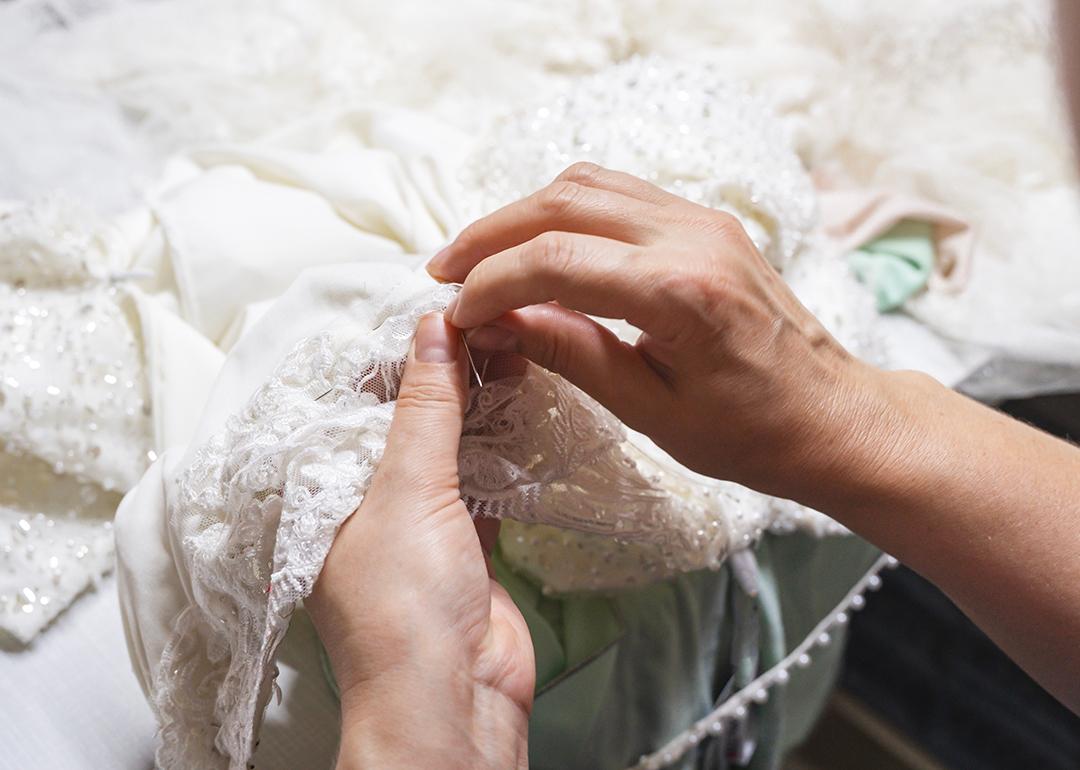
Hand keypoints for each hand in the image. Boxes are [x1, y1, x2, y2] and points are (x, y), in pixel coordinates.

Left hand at [306, 314, 534, 769]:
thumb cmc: (401, 607)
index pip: (356, 402)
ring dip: (479, 403)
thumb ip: (424, 408)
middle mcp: (366, 502)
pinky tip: (522, 403)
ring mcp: (419, 524)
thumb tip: (431, 330)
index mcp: (327, 490)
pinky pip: (482, 479)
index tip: (436, 309)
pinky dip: (502, 445)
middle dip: (445, 373)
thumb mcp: (406, 491)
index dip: (394, 354)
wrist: (454, 698)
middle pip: (407, 419)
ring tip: (511, 347)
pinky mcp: (466, 543)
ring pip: (448, 445)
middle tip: (487, 321)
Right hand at [428, 162, 896, 507]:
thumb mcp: (650, 410)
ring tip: (480, 257)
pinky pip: (619, 194)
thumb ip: (570, 353)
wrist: (833, 415)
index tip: (457, 315)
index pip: (554, 261)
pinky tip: (538, 246)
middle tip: (445, 273)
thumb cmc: (751, 432)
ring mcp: (703, 220)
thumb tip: (498, 322)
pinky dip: (565, 212)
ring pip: (588, 185)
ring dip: (523, 214)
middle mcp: (692, 236)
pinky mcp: (706, 222)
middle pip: (562, 203)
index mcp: (680, 291)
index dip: (491, 284)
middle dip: (491, 235)